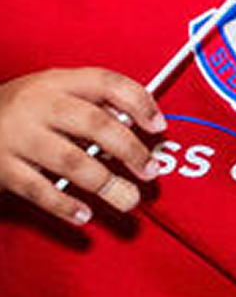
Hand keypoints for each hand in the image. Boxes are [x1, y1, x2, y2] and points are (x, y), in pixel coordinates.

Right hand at [1, 68, 165, 227]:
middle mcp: (37, 105)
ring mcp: (17, 136)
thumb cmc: (19, 110)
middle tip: (150, 170)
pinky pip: (38, 189)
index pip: (107, 83)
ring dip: (106, 183)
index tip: (159, 127)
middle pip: (95, 124)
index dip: (139, 103)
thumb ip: (90, 103)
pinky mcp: (2, 167)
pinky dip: (64, 205)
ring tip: (128, 199)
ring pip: (71, 160)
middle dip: (130, 150)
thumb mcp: (51, 92)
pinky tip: (84, 214)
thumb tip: (137, 125)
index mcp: (56, 82)